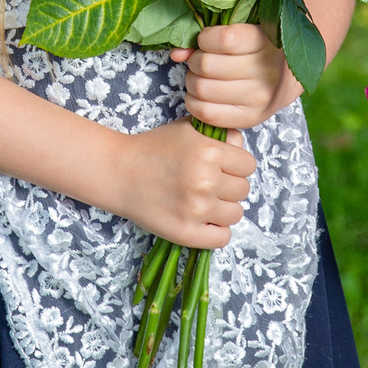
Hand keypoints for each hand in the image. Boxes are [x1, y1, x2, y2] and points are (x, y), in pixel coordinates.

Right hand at [111, 119, 254, 247]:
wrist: (120, 173)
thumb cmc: (154, 148)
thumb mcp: (188, 130)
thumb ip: (220, 136)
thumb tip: (241, 147)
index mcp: (209, 152)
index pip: (248, 165)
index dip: (236, 165)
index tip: (223, 167)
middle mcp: (206, 180)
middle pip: (243, 190)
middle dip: (229, 186)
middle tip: (210, 184)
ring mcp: (196, 209)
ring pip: (236, 214)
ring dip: (224, 209)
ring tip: (205, 202)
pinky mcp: (186, 232)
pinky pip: (222, 238)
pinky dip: (216, 231)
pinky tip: (203, 220)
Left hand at [172, 22, 290, 129]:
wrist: (285, 79)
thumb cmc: (257, 50)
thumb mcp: (240, 33)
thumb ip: (207, 37)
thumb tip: (177, 53)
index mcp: (265, 42)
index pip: (224, 39)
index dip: (206, 38)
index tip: (207, 39)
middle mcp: (266, 71)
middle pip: (207, 65)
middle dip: (196, 61)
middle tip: (202, 61)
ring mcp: (258, 98)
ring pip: (202, 89)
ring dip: (193, 81)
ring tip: (202, 77)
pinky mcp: (250, 118)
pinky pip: (206, 113)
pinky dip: (194, 102)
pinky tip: (202, 95)